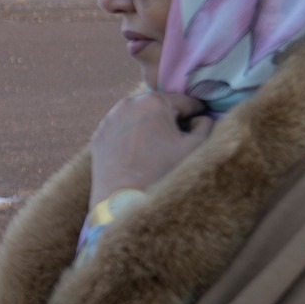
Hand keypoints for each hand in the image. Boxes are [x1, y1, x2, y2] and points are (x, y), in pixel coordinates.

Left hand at [88, 90, 213, 202]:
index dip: (198, 111)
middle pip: (159, 107)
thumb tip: (199, 118)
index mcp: (154, 102)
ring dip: (150, 126)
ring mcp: (109, 119)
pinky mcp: (98, 136)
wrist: (124, 201)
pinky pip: (121, 130)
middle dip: (171, 119)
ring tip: (159, 147)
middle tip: (181, 137)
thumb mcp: (196, 147)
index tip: (203, 119)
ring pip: (138, 117)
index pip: (185, 101)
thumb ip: (206, 125)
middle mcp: (128, 104)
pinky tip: (139, 153)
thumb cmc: (163, 172)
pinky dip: (131, 136)